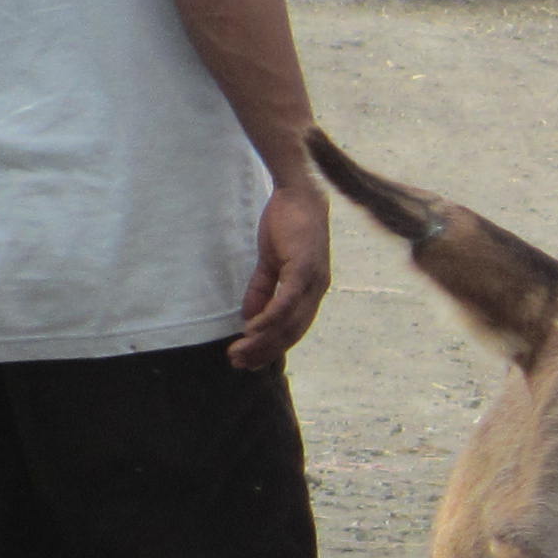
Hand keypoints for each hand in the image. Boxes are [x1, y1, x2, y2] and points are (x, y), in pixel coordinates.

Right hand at [229, 175, 331, 372]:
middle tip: (239, 364)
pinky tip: (252, 330)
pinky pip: (287, 301)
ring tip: (240, 352)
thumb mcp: (270, 262)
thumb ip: (261, 290)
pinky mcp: (305, 268)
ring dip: (263, 340)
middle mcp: (317, 290)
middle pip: (292, 332)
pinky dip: (270, 318)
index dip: (271, 346)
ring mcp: (314, 281)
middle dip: (264, 351)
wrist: (297, 194)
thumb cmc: (287, 225)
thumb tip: (248, 318)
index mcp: (311, 291)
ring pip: (289, 321)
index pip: (294, 328)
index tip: (248, 360)